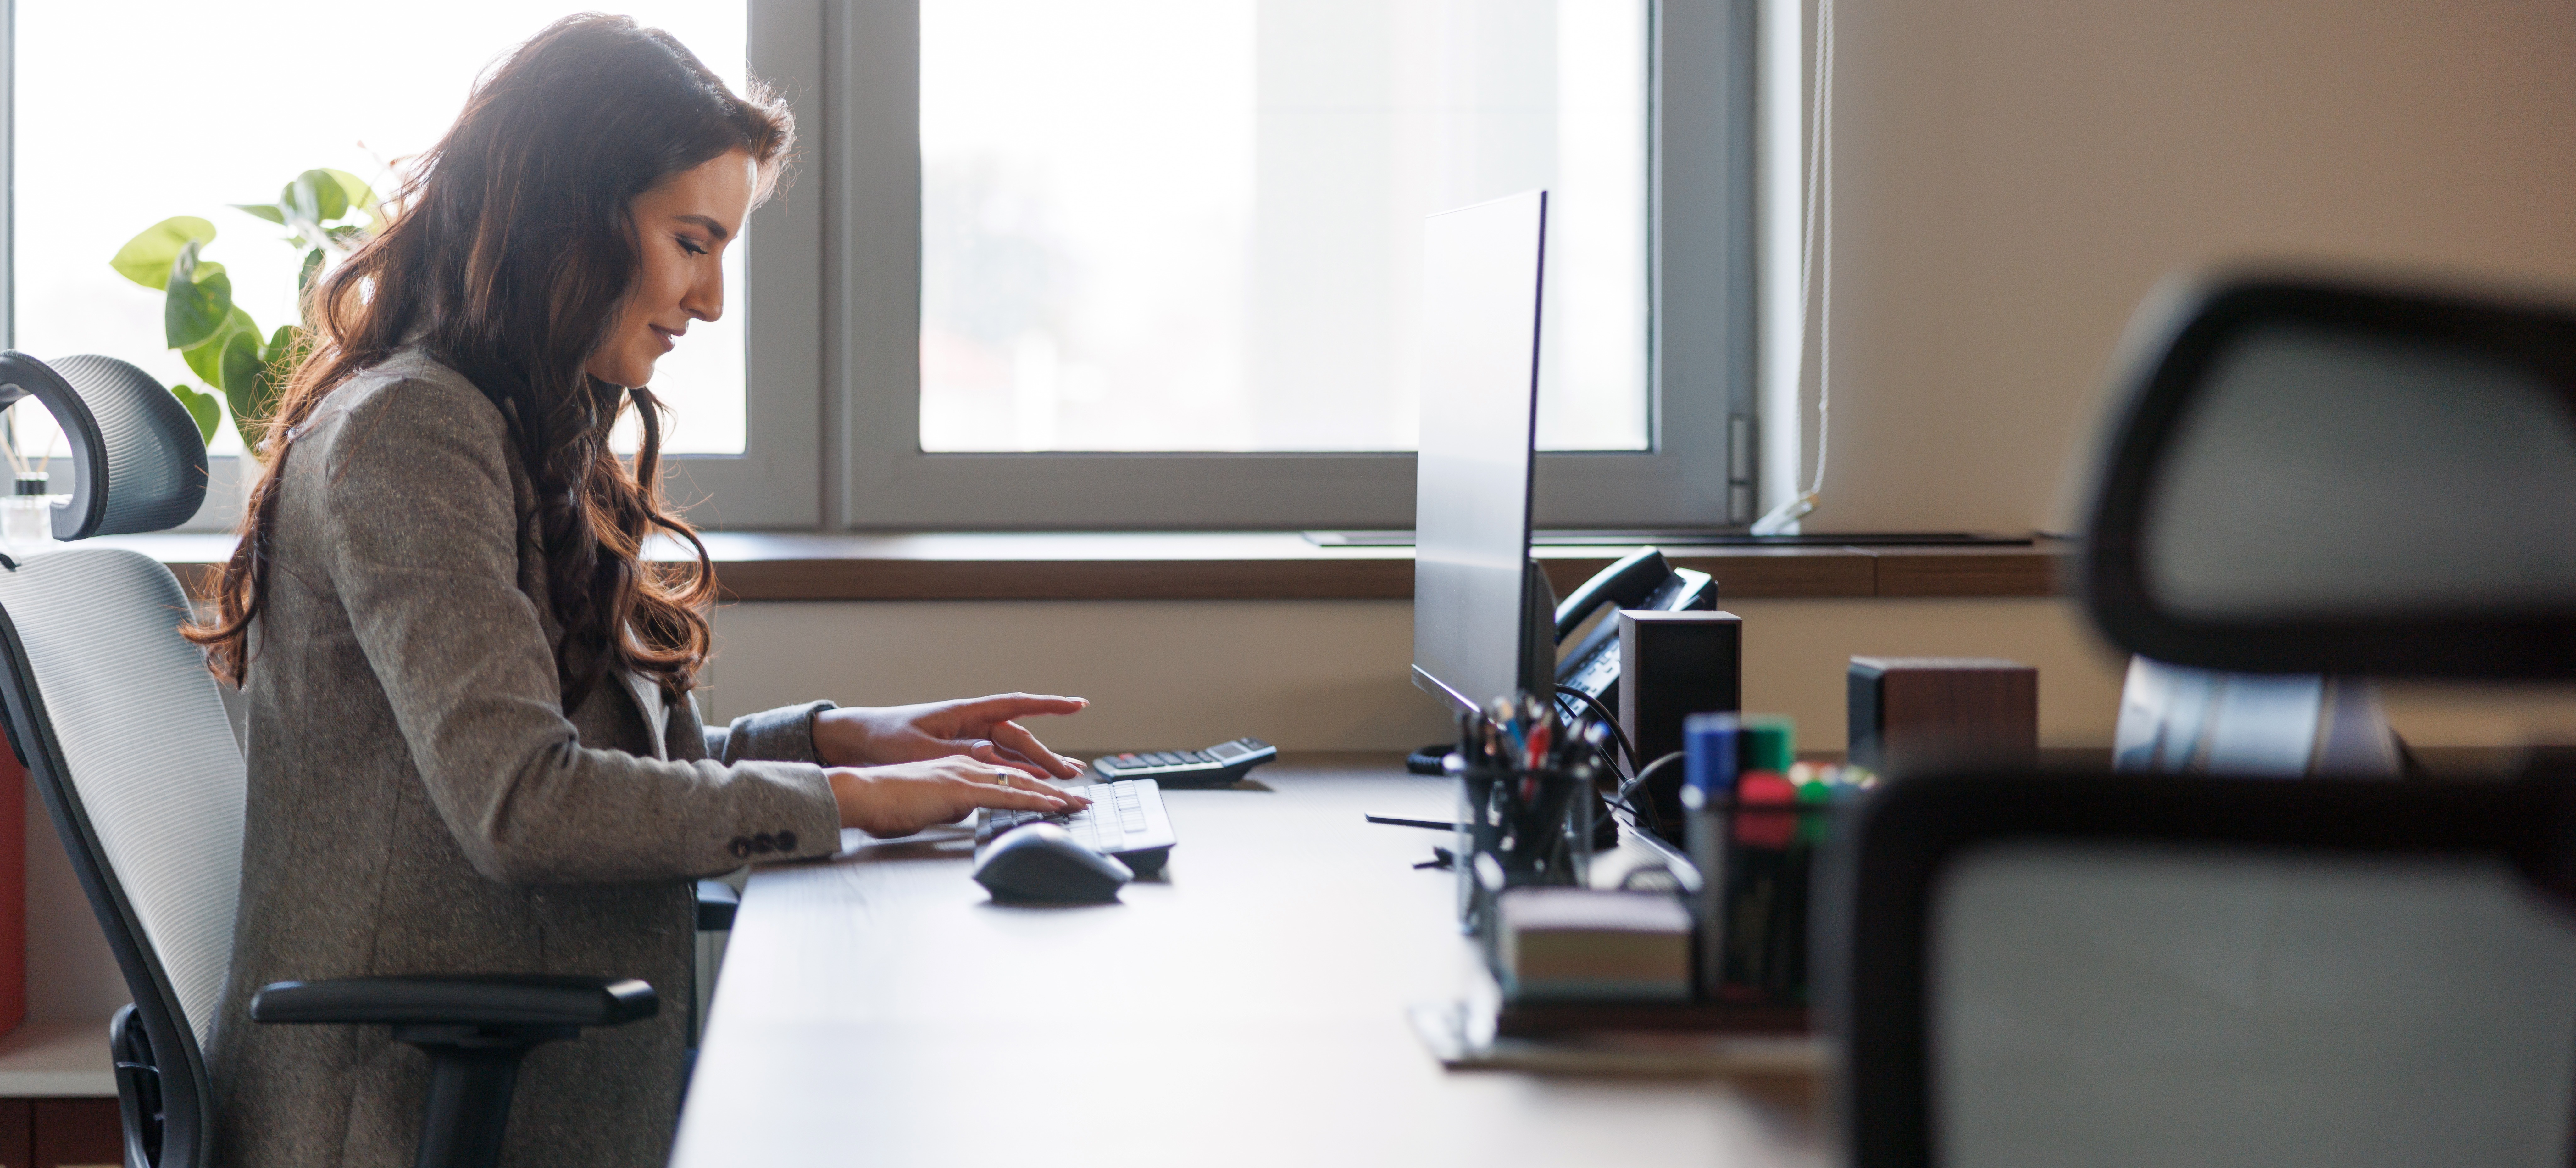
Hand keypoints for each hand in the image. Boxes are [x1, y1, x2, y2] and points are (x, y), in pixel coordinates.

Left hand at [813, 694, 1089, 779]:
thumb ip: (958, 753)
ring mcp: (967, 739)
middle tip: (1072, 773)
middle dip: (1047, 755)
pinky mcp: (960, 755)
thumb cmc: (884, 739)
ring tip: (1064, 778)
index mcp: (965, 713)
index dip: (1049, 705)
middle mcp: (971, 724)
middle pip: (1019, 738)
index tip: (1078, 704)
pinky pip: (996, 763)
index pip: (1016, 705)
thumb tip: (993, 755)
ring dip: (1036, 765)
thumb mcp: (920, 748)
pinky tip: (1032, 783)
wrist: (856, 741)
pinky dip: (1015, 772)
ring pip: (1011, 752)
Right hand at [826, 755, 1092, 837]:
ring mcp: (967, 773)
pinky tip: (1054, 806)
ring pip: (1021, 782)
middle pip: (1022, 775)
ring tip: (1080, 803)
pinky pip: (1007, 793)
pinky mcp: (963, 788)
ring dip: (1054, 794)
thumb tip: (965, 812)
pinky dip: (1035, 800)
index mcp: (960, 768)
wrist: (864, 794)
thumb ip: (951, 806)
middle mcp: (968, 765)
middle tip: (1082, 799)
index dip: (1035, 786)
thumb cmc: (888, 803)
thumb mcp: (930, 806)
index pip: (1006, 777)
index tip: (1058, 798)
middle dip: (1055, 788)